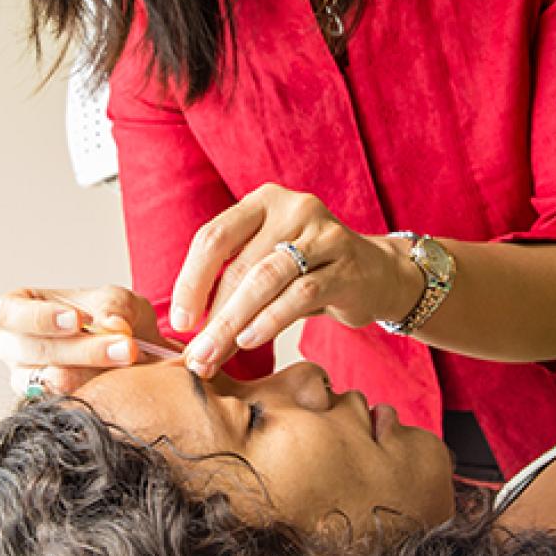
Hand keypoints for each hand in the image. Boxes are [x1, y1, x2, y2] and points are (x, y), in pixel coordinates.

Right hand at [0, 285, 175, 395]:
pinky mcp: (48, 407)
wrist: (131, 348)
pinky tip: (121, 382)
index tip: (77, 320)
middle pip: (33, 351)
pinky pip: (68, 404)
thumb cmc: (110, 315)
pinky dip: (98, 393)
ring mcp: (26, 381)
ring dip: (94, 372)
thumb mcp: (116, 299)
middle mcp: (13, 348)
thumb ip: (114, 306)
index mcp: (16, 309)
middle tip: (126, 345)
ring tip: (129, 361)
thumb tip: (114, 325)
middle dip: (83, 349)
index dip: (39, 318)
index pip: (7, 313)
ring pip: (52, 382)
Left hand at [171, 183, 415, 377]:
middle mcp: (293, 208)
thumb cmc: (307, 273)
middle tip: (196, 352)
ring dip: (235, 321)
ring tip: (216, 353)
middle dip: (212, 314)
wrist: (377, 274)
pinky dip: (270, 320)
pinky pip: (300, 294)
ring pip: (266, 279)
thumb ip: (230, 287)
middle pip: (239, 264)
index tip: (178, 322)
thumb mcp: (266, 265)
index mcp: (262, 202)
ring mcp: (323, 234)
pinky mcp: (347, 265)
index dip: (190, 281)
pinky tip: (250, 340)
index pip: (213, 237)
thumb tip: (187, 336)